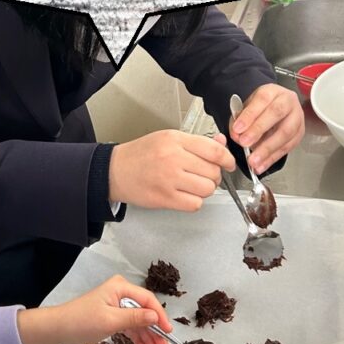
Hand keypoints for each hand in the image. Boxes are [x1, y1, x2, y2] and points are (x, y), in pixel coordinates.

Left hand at [16, 275, 173, 343]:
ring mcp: (118, 306)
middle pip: (145, 312)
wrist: (61, 329)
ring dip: (148, 338)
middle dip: (155, 331)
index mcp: (121, 287)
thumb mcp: (111, 320)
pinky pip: (130, 327)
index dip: (159, 316)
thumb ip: (135, 318)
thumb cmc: (83, 320)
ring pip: (139, 322)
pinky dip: (138, 339)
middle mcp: (121, 294)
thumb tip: (156, 316)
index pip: (147, 300)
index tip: (168, 332)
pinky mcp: (114, 317)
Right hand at [109, 131, 234, 211]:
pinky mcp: (165, 198)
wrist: (115, 171)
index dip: (227, 159)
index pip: (214, 150)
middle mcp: (173, 158)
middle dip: (213, 175)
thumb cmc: (140, 154)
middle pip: (213, 171)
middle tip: (203, 175)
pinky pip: (195, 204)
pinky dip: (194, 201)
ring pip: (207, 189)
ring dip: (204, 189)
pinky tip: (184, 195)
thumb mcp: (168, 139)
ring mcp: (169, 179)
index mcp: (175, 140)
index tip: (228, 164)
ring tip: (192, 185)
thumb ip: (196, 142)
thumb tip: (221, 144)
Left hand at [229, 84, 303, 173]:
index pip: (262, 100)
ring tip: (253, 161)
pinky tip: (261, 165)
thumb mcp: (247, 107)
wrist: (276, 106)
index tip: (237, 129)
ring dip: (268, 149)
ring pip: (286, 133)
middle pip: (276, 114)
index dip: (250, 115)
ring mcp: (297, 118)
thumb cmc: (261, 107)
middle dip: (259, 130)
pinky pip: (287, 148)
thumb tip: (237, 135)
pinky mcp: (299, 134)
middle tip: (244, 143)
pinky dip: (272, 158)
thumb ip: (239, 119)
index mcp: (272, 91)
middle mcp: (288, 102)